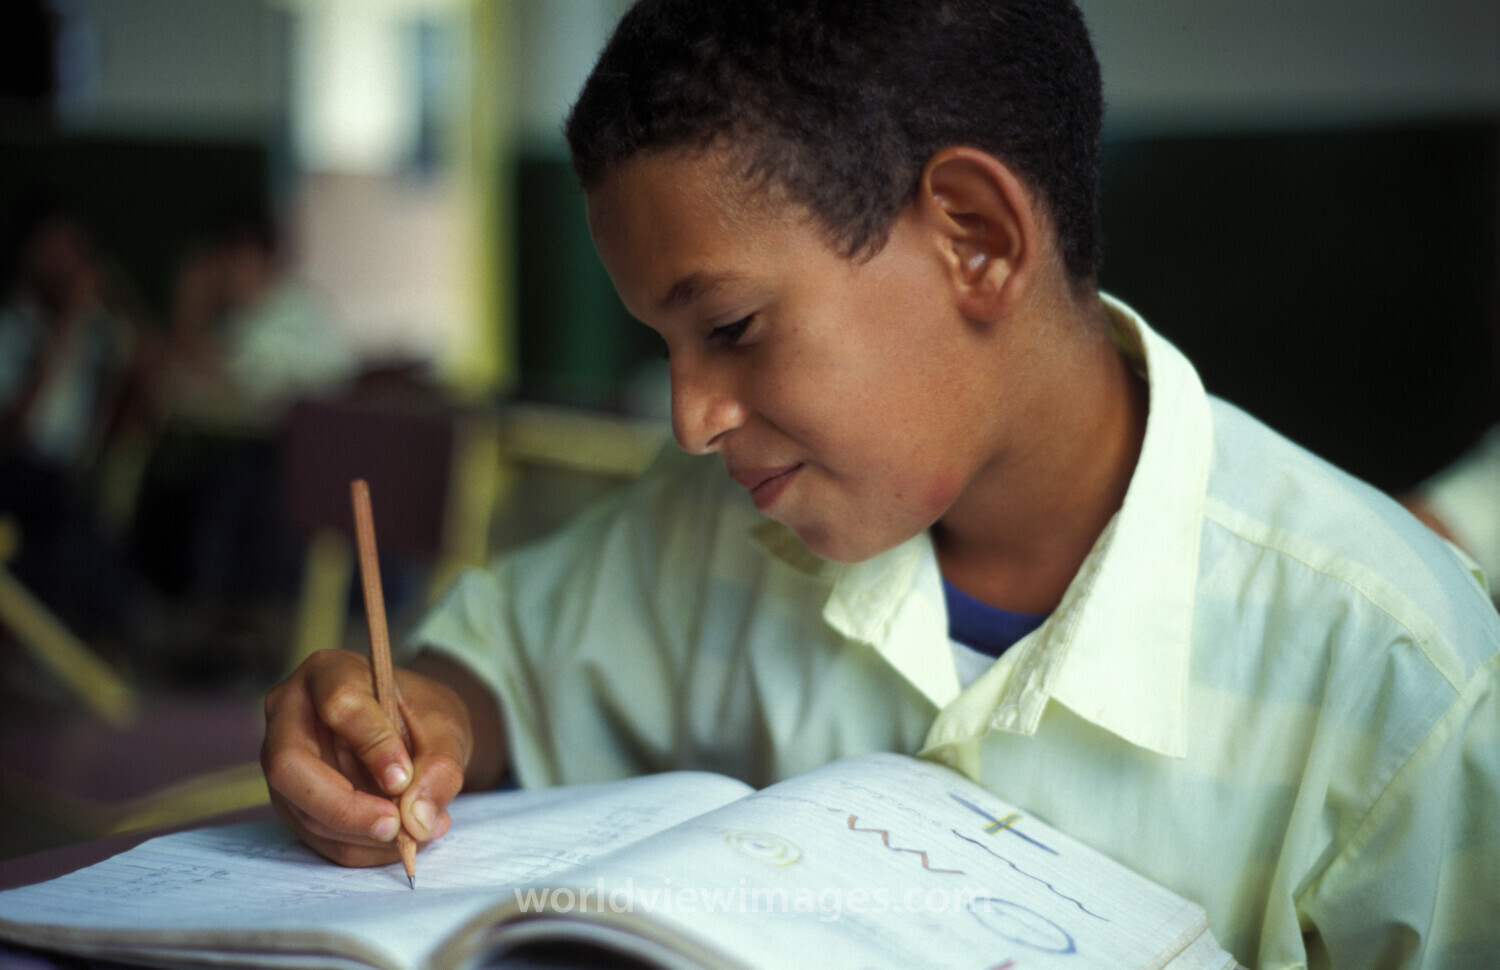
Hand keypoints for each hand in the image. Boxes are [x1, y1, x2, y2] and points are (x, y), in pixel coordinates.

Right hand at [261, 649, 471, 866]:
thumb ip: (440, 767)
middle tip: (397, 828)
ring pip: (303, 810)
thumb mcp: (446, 728)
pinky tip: (401, 841)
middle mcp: (290, 714)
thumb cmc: (423, 718)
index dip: (373, 744)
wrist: (413, 733)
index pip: (339, 704)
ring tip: (418, 832)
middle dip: (345, 807)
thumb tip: (417, 820)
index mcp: (329, 673)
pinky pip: (317, 837)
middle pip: (290, 765)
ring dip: (362, 835)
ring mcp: (282, 762)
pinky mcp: (291, 802)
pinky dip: (362, 848)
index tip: (404, 777)